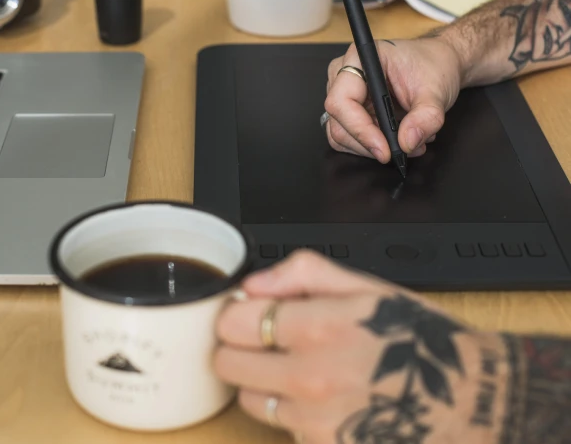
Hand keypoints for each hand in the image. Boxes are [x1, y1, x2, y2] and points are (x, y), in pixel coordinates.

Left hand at [214, 251, 507, 442]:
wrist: (475, 403)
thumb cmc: (423, 344)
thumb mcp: (370, 288)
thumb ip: (303, 274)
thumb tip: (253, 283)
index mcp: (318, 328)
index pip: (231, 323)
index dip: (238, 315)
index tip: (251, 315)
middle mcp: (309, 378)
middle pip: (227, 364)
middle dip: (241, 349)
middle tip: (268, 344)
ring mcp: (314, 422)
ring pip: (249, 399)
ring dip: (264, 384)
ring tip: (303, 372)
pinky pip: (283, 428)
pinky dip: (293, 415)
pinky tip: (326, 402)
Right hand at [324, 37, 462, 161]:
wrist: (438, 63)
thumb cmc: (432, 66)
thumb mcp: (436, 91)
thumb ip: (425, 117)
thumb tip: (406, 142)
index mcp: (359, 59)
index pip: (342, 102)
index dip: (360, 129)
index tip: (385, 149)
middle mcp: (343, 75)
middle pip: (338, 122)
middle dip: (368, 143)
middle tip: (401, 150)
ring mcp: (343, 93)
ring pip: (340, 134)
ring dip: (370, 148)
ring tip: (405, 143)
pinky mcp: (348, 110)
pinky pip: (347, 136)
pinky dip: (370, 145)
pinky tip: (395, 139)